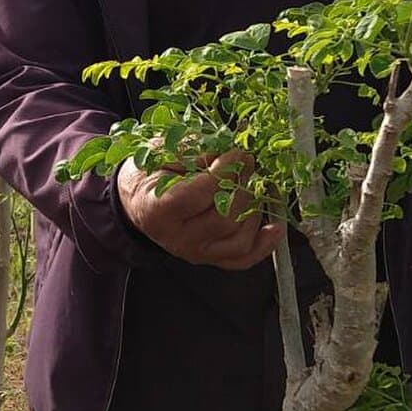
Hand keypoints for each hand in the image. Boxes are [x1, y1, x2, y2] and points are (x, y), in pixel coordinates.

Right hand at [117, 151, 282, 270]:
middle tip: (249, 164)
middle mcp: (178, 238)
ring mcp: (196, 252)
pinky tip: (275, 226)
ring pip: (239, 240)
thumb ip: (194, 151)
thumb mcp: (162, 152)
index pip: (200, 194)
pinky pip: (242, 259)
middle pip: (224, 219)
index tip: (238, 153)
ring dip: (255, 210)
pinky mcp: (211, 258)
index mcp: (159, 209)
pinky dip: (264, 245)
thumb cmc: (149, 174)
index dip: (225, 172)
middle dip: (244, 187)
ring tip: (255, 185)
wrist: (137, 202)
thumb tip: (230, 152)